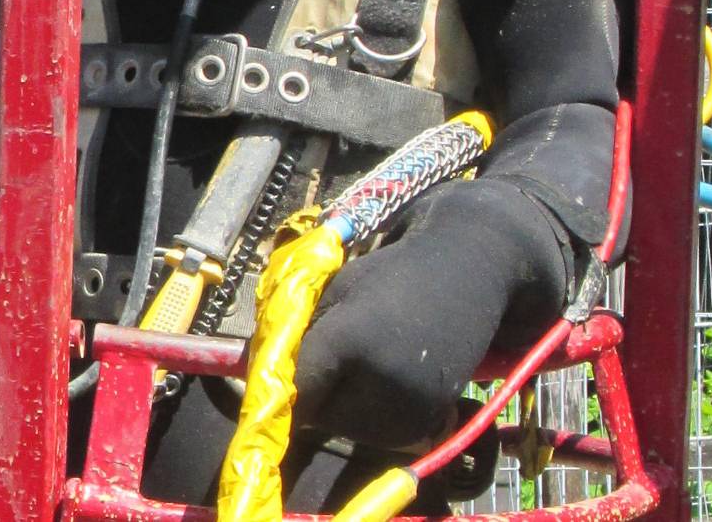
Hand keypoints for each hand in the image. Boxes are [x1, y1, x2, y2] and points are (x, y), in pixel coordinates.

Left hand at [290, 181, 573, 450]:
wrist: (464, 274)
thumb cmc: (388, 276)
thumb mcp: (334, 289)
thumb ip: (294, 332)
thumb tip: (246, 371)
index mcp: (350, 337)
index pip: (297, 386)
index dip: (277, 389)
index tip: (268, 386)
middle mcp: (382, 378)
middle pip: (319, 414)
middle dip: (314, 395)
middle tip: (334, 360)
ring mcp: (412, 404)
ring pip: (348, 430)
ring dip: (344, 408)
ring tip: (368, 365)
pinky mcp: (433, 421)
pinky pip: (381, 437)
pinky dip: (375, 418)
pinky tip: (390, 381)